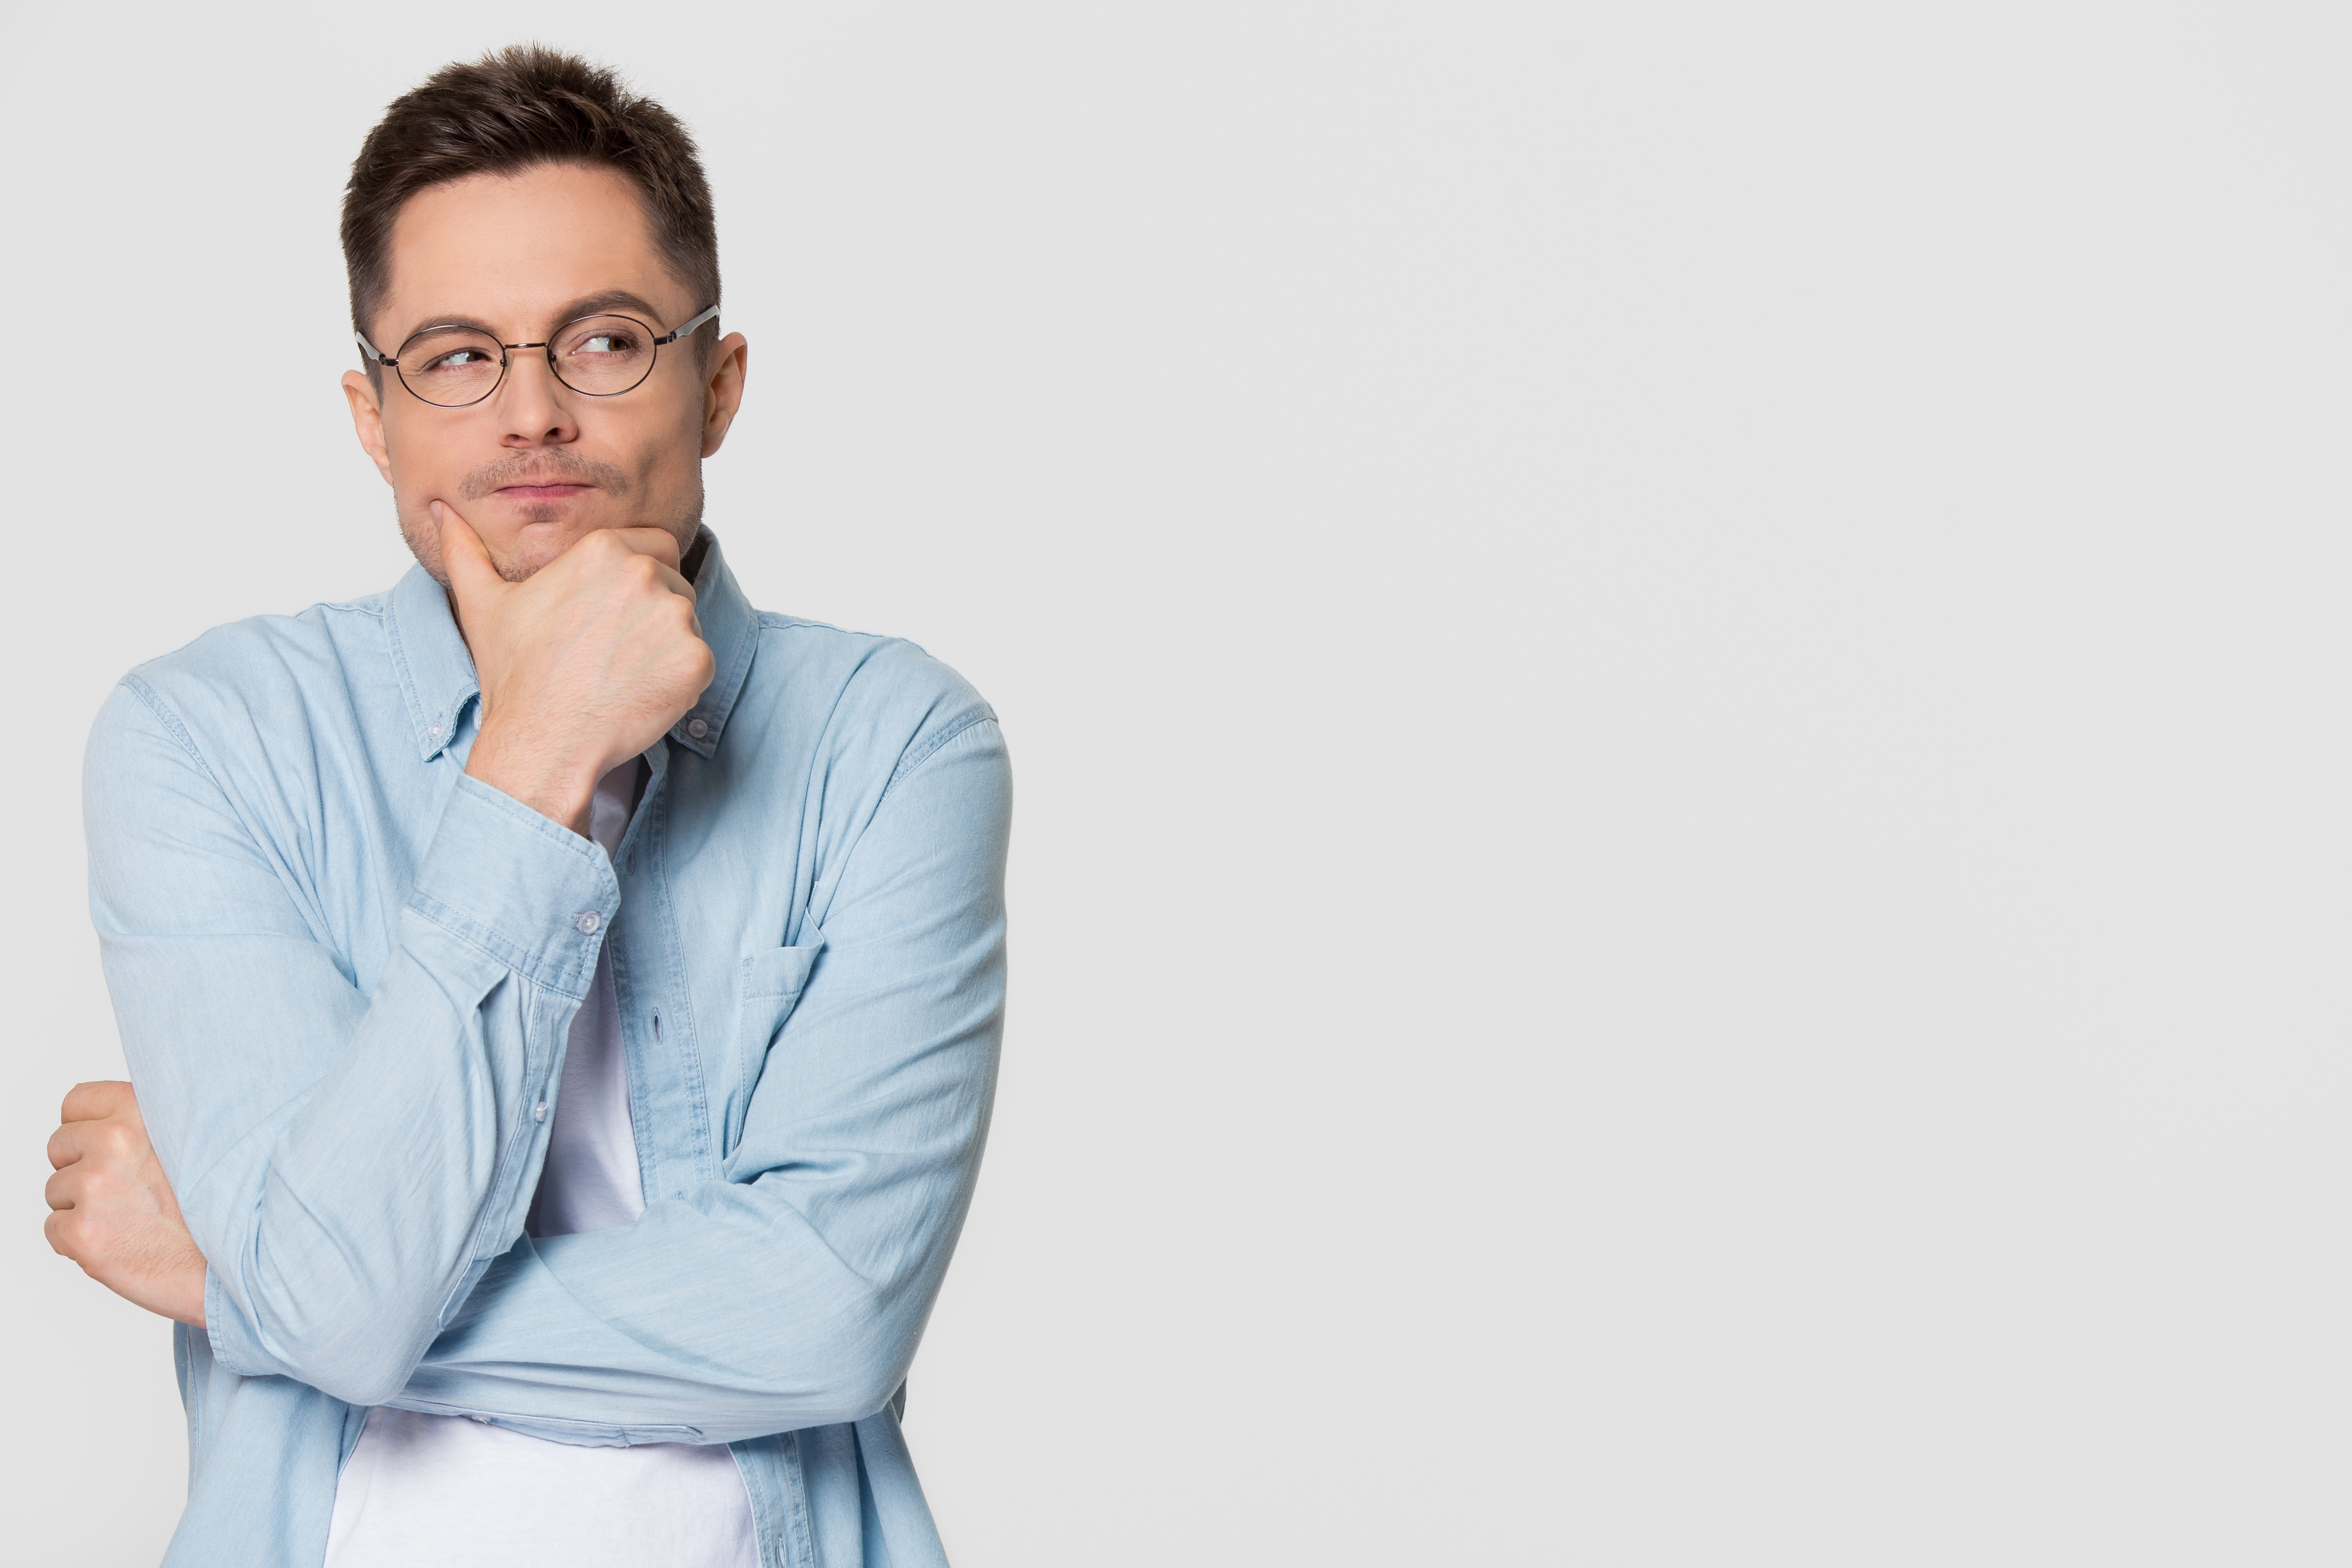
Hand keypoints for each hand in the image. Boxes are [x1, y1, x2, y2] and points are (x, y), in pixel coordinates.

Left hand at [45, 1081, 206, 1327]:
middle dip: (81, 1167)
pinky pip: (54, 1229)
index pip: (75, 1102)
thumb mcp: (189, 1140)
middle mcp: (114, 1142)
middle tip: (125, 1190)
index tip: (110, 1149)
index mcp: (140, 1111)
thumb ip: (145, 1123)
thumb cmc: (215, 1206)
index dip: (88, 1127)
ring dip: (82, 1206)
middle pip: (59, 1145)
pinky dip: (79, 1240)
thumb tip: (103, 1119)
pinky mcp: (81, 1231)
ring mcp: (94, 1187)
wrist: (237, 1261)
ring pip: (55, 1190)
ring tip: (130, 1219)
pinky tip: (120, 1242)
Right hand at [438, 502, 715, 833]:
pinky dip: (680, 680)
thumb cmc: (516, 676)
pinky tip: (639, 694)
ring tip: (620, 673)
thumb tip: (440, 512)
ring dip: (666, 646)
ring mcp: (675, 617)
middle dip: (652, 611)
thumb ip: (465, 551)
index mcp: (602, 549)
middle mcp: (644, 574)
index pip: (655, 545)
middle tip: (613, 650)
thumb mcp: (484, 605)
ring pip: (688, 623)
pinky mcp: (696, 660)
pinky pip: (701, 661)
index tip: (615, 611)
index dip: (639, 575)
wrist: (542, 741)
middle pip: (674, 582)